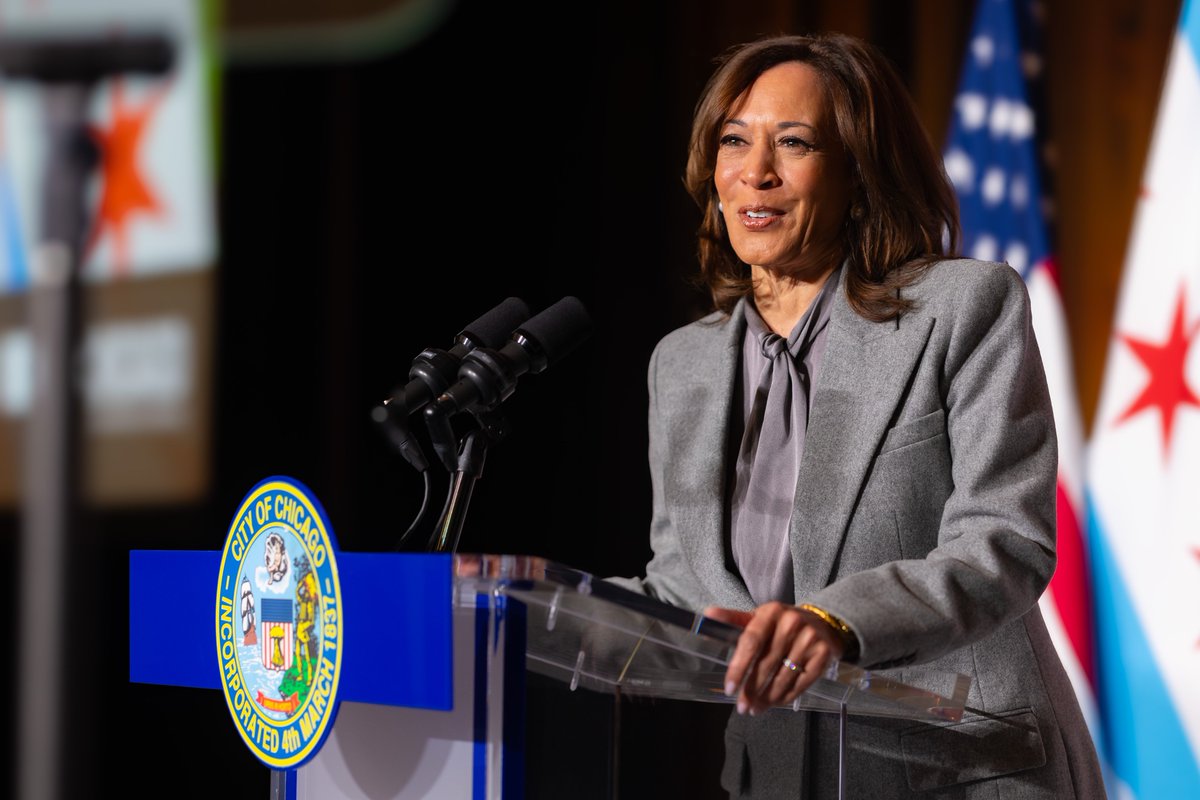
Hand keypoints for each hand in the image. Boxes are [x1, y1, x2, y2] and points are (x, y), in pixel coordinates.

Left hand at [704, 602, 844, 715]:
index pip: (751, 642)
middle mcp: (791, 623)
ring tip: (756, 708)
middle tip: (742, 707)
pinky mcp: (823, 655)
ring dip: (768, 697)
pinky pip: (801, 683)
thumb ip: (733, 619)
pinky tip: (775, 702)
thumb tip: (708, 615)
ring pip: (784, 677)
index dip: (739, 667)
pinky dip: (786, 696)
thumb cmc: (781, 624)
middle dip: (752, 689)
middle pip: (767, 664)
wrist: (823, 623)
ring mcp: (810, 639)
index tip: (729, 689)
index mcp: (771, 612)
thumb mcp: (758, 617)